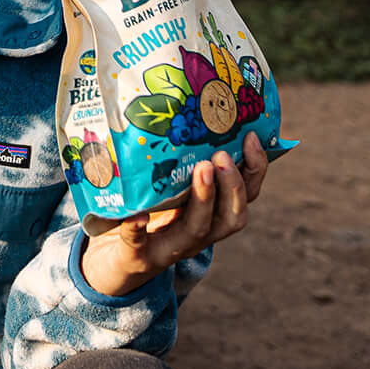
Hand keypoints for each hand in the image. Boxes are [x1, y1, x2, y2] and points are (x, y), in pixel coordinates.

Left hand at [80, 131, 270, 296]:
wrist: (113, 262)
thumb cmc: (147, 215)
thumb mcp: (169, 188)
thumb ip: (182, 161)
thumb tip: (189, 107)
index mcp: (211, 215)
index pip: (247, 195)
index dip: (256, 169)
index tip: (253, 136)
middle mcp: (198, 234)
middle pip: (232, 216)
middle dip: (234, 185)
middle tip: (223, 156)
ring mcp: (169, 247)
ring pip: (199, 229)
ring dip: (204, 198)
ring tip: (202, 169)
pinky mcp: (136, 255)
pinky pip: (138, 243)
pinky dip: (138, 229)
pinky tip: (136, 216)